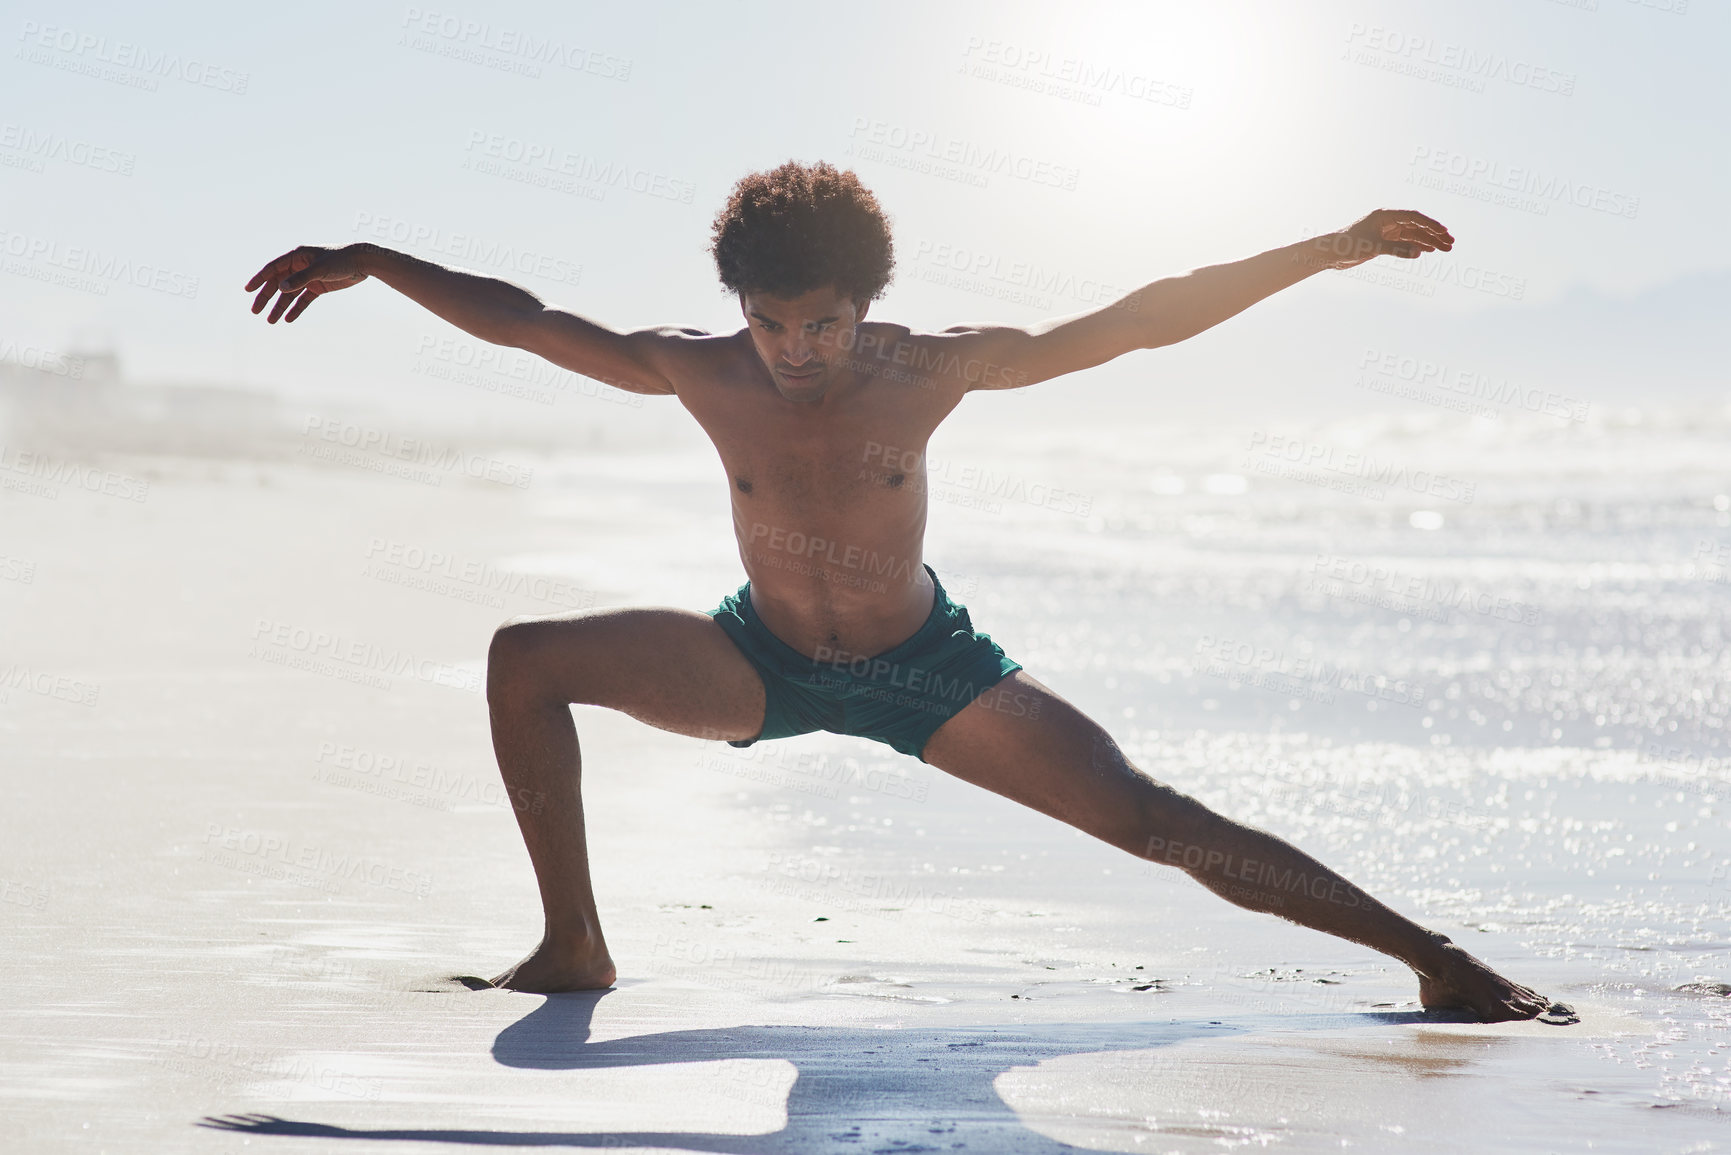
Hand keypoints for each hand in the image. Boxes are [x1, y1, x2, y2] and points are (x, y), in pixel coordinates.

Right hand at [245, 244, 369, 322]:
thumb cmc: (340, 260)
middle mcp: (299, 266)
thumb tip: (280, 288)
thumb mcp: (319, 269)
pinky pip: (303, 299)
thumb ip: (300, 279)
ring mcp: (308, 277)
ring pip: (290, 294)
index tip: (248, 290)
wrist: (362, 262)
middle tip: (255, 311)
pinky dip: (296, 309)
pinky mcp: (319, 286)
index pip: (272, 268)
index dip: (259, 279)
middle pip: (278, 283)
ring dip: (280, 307)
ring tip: (270, 321)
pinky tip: (288, 319)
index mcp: (296, 256)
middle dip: (266, 297)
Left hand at [1309, 210, 1453, 270]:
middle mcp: (1387, 221)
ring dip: (1428, 242)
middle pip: (1416, 226)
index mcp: (1385, 215)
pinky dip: (1416, 247)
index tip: (1444, 233)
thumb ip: (1397, 250)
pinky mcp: (1382, 242)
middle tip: (1450, 243)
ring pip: (1412, 236)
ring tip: (1445, 249)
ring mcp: (1386, 232)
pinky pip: (1404, 243)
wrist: (1330, 254)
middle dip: (1434, 235)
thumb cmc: (1348, 246)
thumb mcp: (1373, 247)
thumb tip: (1419, 252)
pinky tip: (1428, 250)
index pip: (1413, 217)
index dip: (1430, 225)